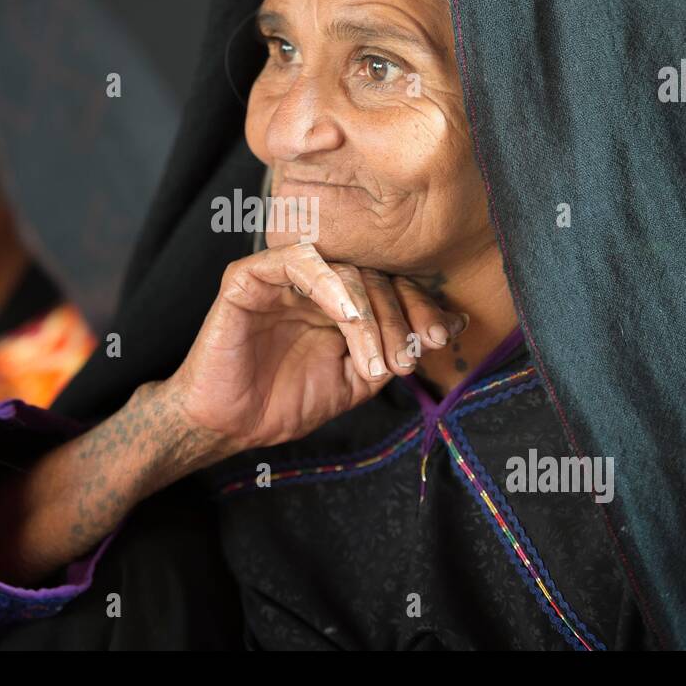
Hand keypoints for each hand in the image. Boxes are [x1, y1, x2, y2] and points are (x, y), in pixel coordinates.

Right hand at [164, 242, 465, 455]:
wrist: (231, 425)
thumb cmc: (285, 402)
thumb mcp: (356, 381)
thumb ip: (396, 349)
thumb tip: (454, 324)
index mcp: (341, 299)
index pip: (391, 283)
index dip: (419, 306)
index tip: (439, 338)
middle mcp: (315, 281)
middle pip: (373, 272)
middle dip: (398, 316)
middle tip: (404, 360)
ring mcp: (282, 276)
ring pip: (341, 267)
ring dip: (368, 311)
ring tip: (374, 358)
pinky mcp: (249, 277)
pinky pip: (294, 260)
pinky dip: (327, 283)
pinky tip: (346, 315)